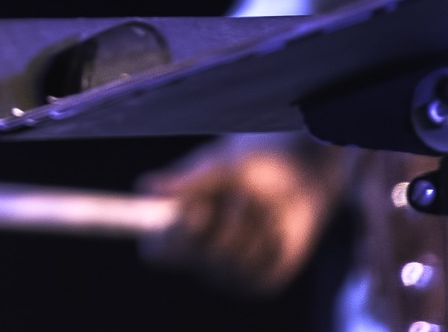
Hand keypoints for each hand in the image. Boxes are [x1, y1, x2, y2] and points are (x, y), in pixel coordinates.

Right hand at [140, 136, 342, 297]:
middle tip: (235, 196)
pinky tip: (274, 228)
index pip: (155, 252)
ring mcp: (228, 273)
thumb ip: (187, 181)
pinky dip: (269, 244)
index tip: (190, 213)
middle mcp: (197, 256)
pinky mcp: (258, 283)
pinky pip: (259, 273)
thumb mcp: (219, 165)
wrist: (299, 176)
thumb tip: (148, 188)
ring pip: (231, 263)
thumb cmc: (249, 164)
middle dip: (222, 223)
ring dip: (250, 228)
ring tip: (258, 207)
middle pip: (196, 258)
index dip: (167, 238)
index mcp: (176, 224)